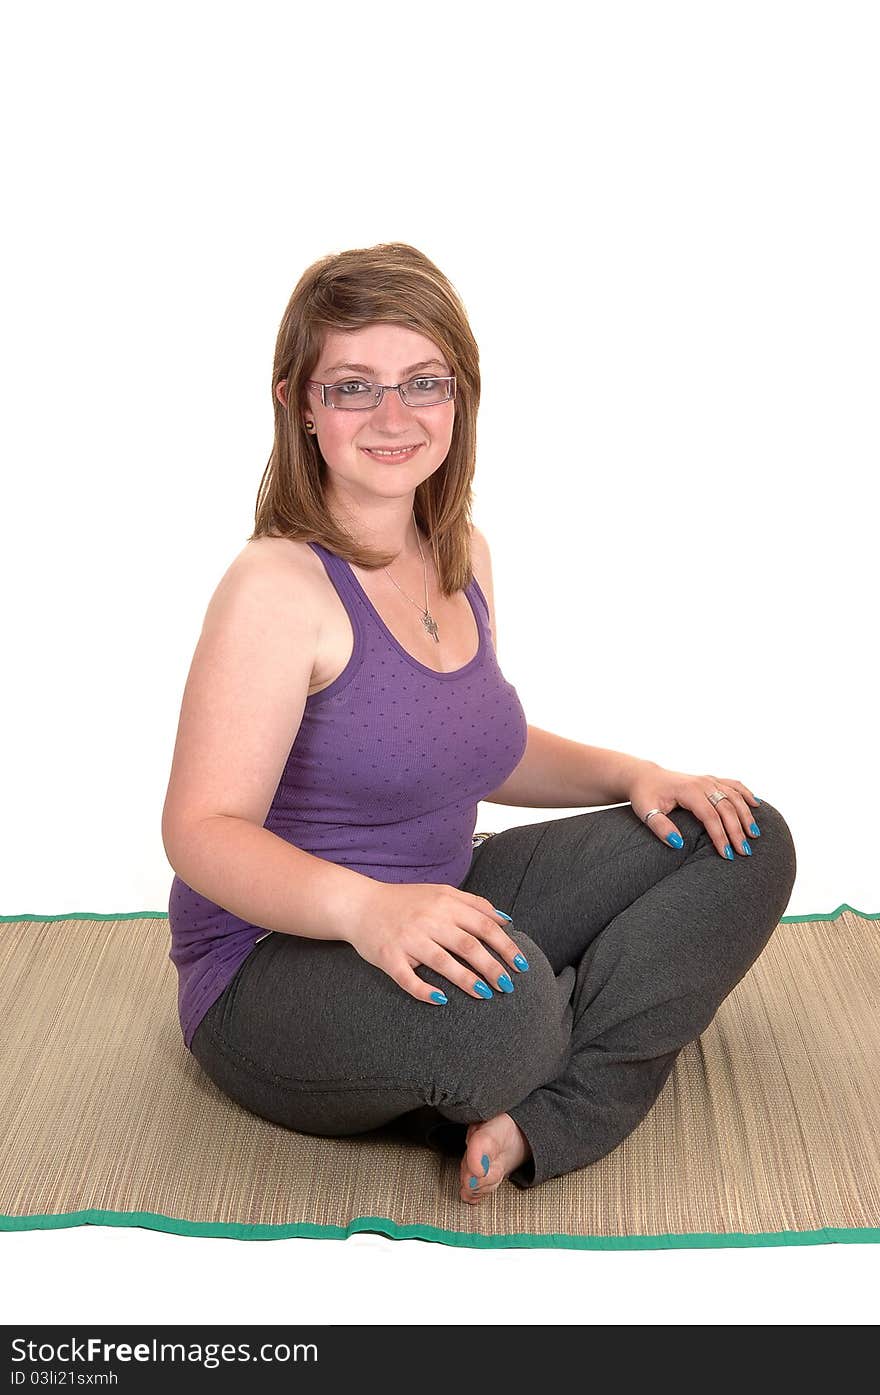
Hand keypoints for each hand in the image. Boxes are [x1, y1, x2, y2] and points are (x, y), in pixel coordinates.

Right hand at [347, 881, 524, 1003]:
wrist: (358, 904)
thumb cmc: (405, 902)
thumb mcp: (440, 893)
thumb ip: (473, 904)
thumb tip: (506, 921)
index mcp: (444, 903)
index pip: (484, 925)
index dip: (505, 946)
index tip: (521, 964)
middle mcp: (428, 919)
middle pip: (468, 945)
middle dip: (492, 967)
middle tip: (508, 986)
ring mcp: (407, 938)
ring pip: (442, 961)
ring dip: (466, 980)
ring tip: (485, 995)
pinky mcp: (388, 956)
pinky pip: (407, 978)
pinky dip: (424, 991)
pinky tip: (441, 1001)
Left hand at [627, 761, 760, 858]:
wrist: (645, 777)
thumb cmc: (645, 796)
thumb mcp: (646, 812)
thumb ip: (661, 827)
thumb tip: (678, 843)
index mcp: (688, 791)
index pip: (710, 816)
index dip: (720, 836)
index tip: (727, 855)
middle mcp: (702, 783)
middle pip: (727, 808)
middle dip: (737, 831)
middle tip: (745, 852)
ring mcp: (708, 780)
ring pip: (735, 796)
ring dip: (746, 815)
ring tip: (755, 835)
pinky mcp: (711, 780)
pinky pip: (733, 785)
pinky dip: (746, 793)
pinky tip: (757, 805)